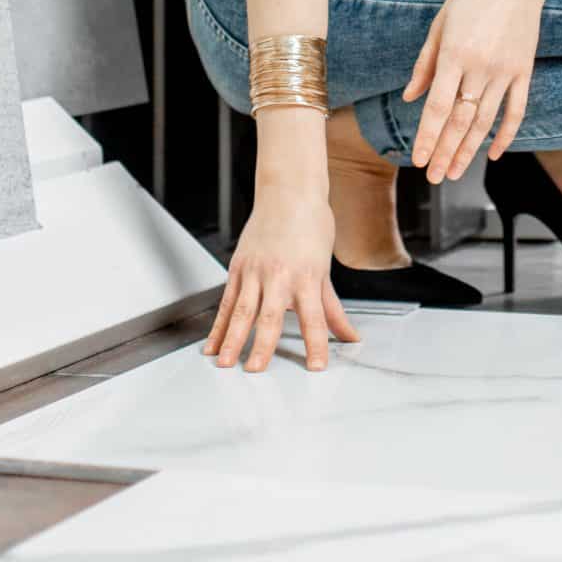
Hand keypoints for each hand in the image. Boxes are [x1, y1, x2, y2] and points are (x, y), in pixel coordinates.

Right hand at [204, 183, 359, 372]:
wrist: (289, 191)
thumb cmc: (311, 224)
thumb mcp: (324, 267)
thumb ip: (332, 308)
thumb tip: (349, 335)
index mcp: (306, 276)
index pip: (314, 318)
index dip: (316, 344)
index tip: (316, 366)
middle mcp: (279, 274)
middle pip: (271, 316)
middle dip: (262, 345)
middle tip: (255, 370)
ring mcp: (255, 270)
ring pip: (241, 310)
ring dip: (232, 339)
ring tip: (225, 362)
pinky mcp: (238, 267)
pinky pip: (226, 300)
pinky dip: (218, 325)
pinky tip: (212, 343)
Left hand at [401, 0, 553, 184]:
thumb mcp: (440, 23)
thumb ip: (425, 63)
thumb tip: (410, 97)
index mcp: (455, 54)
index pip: (438, 107)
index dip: (427, 137)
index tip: (418, 159)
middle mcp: (481, 67)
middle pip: (461, 121)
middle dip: (445, 152)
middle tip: (434, 177)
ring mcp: (506, 71)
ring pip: (485, 121)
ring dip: (469, 150)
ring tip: (454, 172)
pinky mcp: (524, 71)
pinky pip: (516, 110)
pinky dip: (505, 135)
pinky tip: (493, 154)